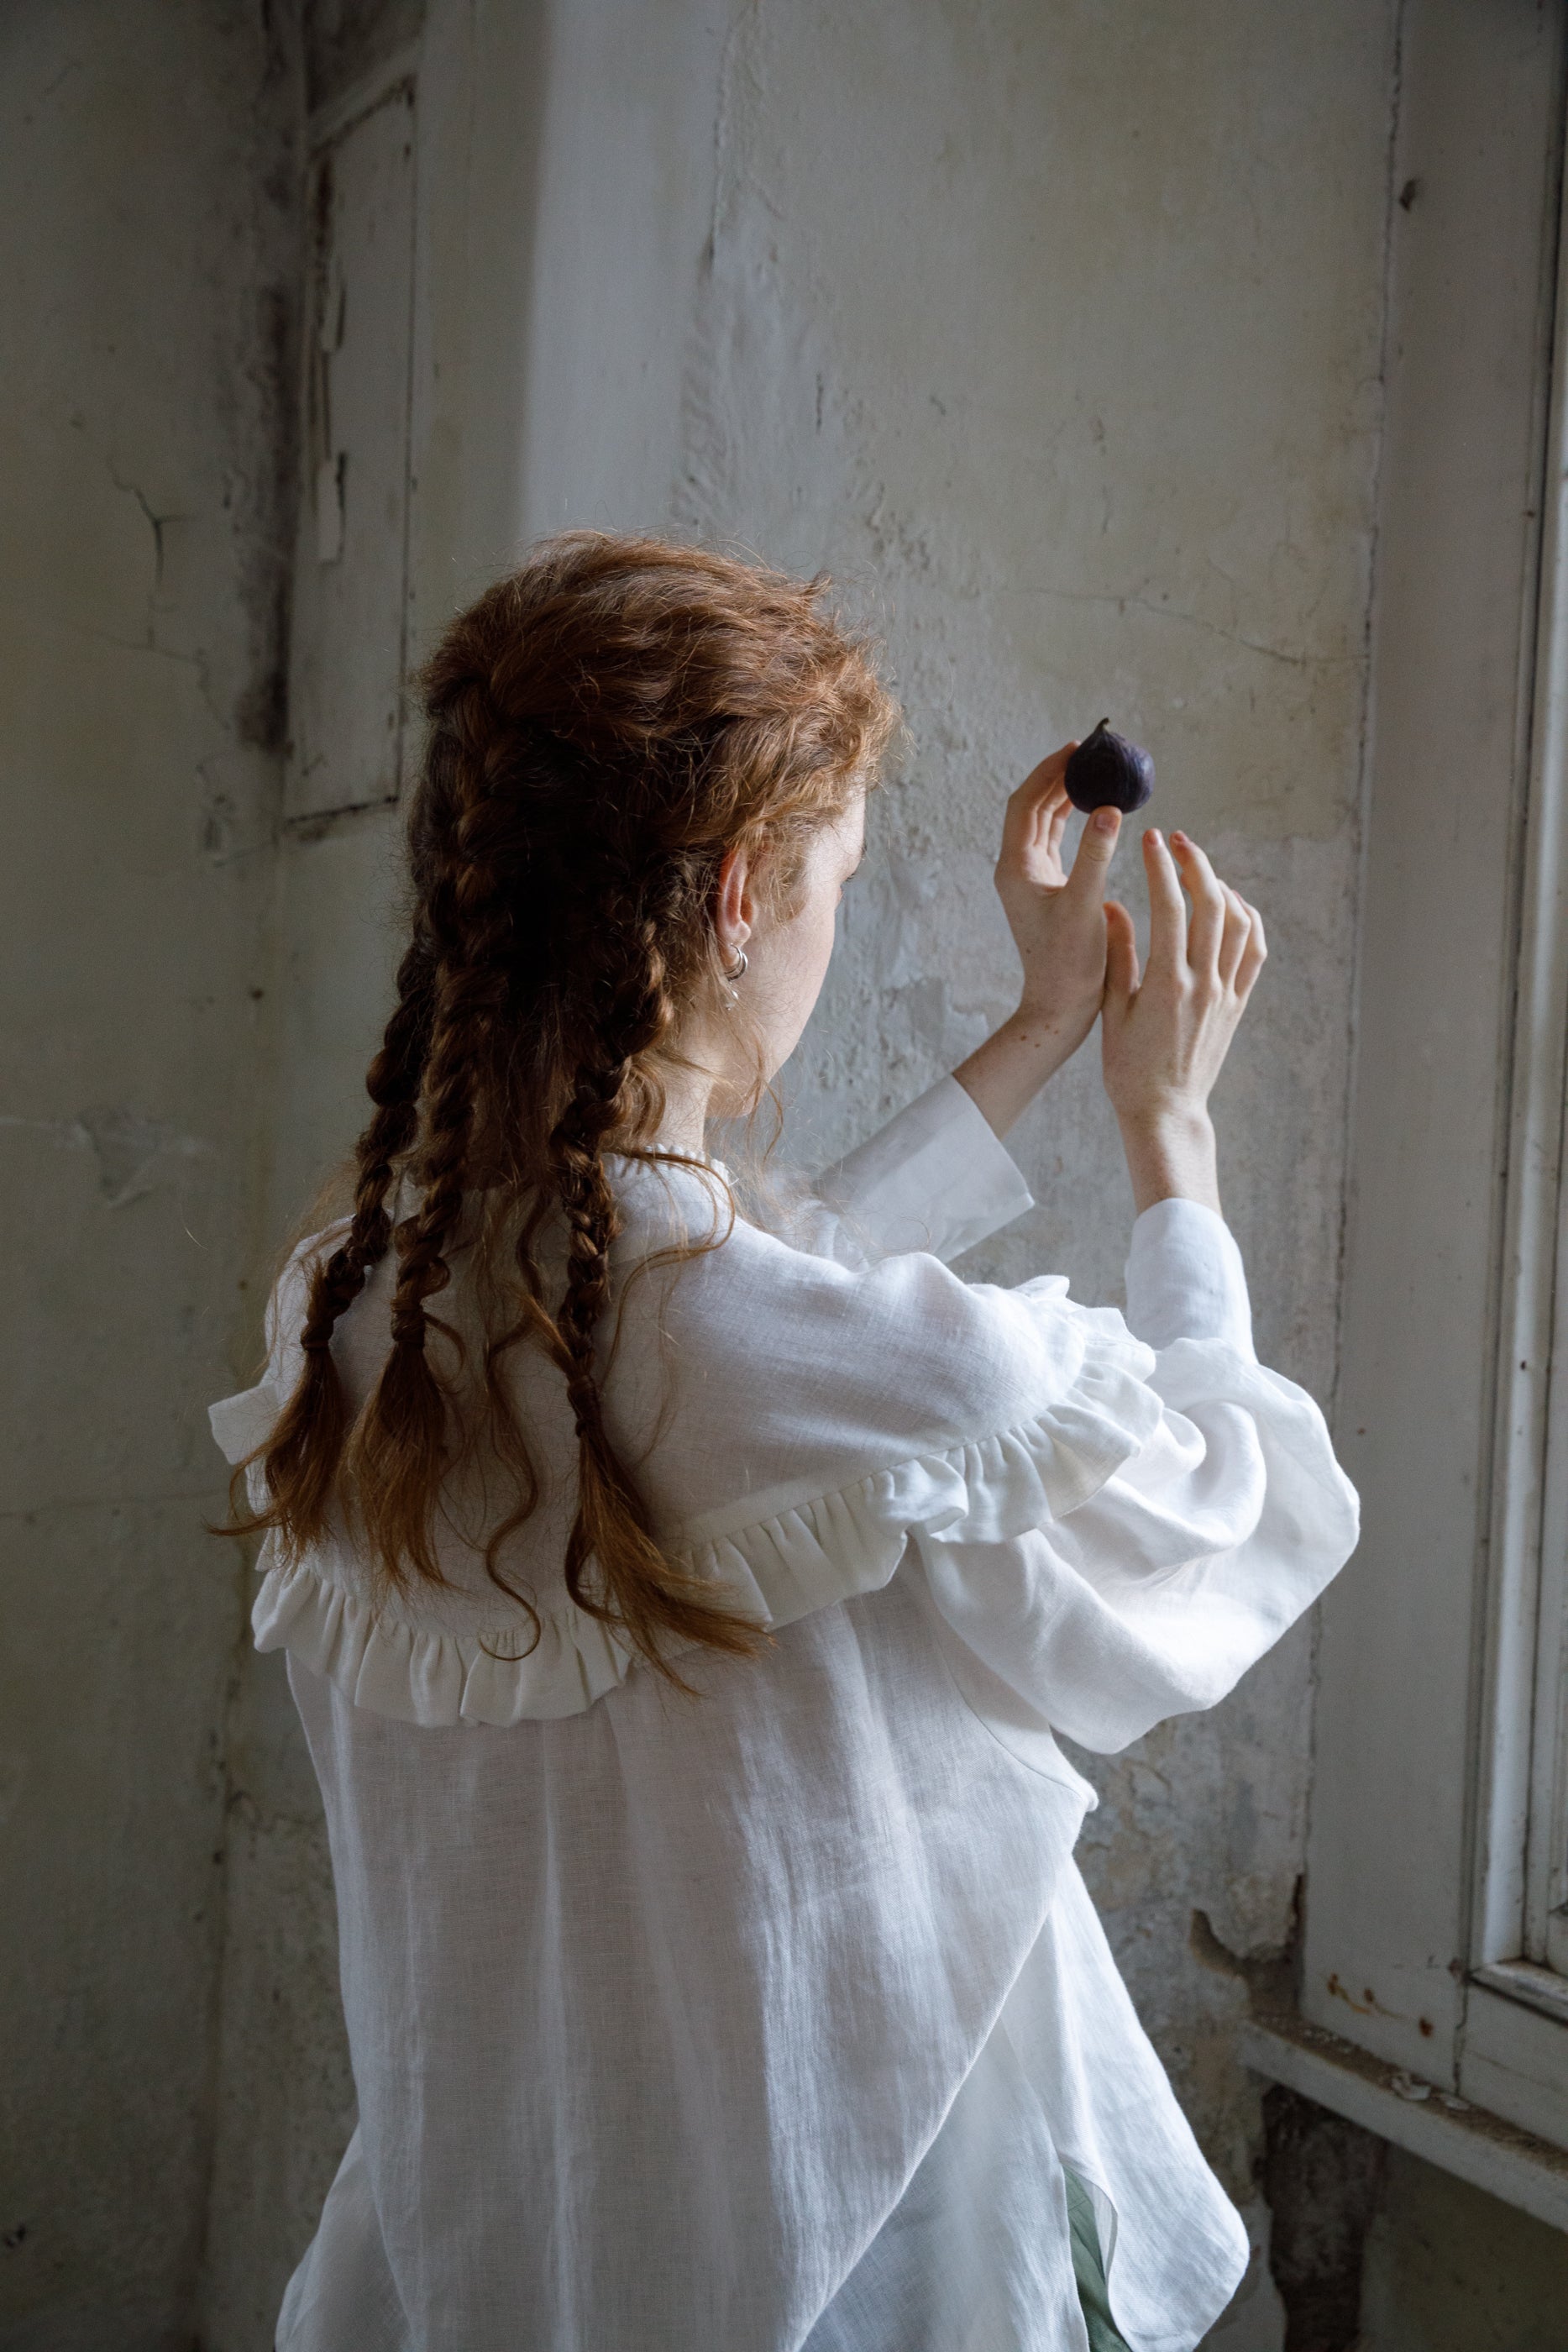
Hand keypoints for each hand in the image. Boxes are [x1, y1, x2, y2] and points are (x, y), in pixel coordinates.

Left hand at [993, 742, 1122, 1055]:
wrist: (1060, 1006)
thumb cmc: (1069, 964)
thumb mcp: (1085, 907)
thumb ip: (1097, 856)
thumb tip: (1109, 809)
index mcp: (1016, 868)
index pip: (1025, 803)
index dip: (1049, 771)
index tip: (1077, 748)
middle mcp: (1017, 869)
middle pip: (1032, 806)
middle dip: (1058, 776)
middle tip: (1090, 752)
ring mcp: (1031, 878)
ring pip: (1044, 822)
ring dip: (1065, 795)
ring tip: (1093, 771)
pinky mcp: (1048, 889)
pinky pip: (1056, 841)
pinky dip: (1072, 820)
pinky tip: (1094, 809)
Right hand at [1101, 829, 1266, 1213]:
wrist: (1165, 1111)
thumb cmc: (1128, 1067)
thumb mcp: (1112, 1011)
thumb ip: (1118, 956)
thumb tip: (1114, 906)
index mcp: (1166, 984)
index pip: (1169, 908)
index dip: (1161, 867)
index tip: (1151, 840)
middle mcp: (1203, 985)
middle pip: (1211, 905)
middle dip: (1195, 864)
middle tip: (1176, 841)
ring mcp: (1226, 994)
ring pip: (1238, 923)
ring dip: (1222, 887)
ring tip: (1199, 870)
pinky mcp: (1237, 1005)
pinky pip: (1254, 951)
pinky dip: (1248, 920)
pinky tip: (1231, 904)